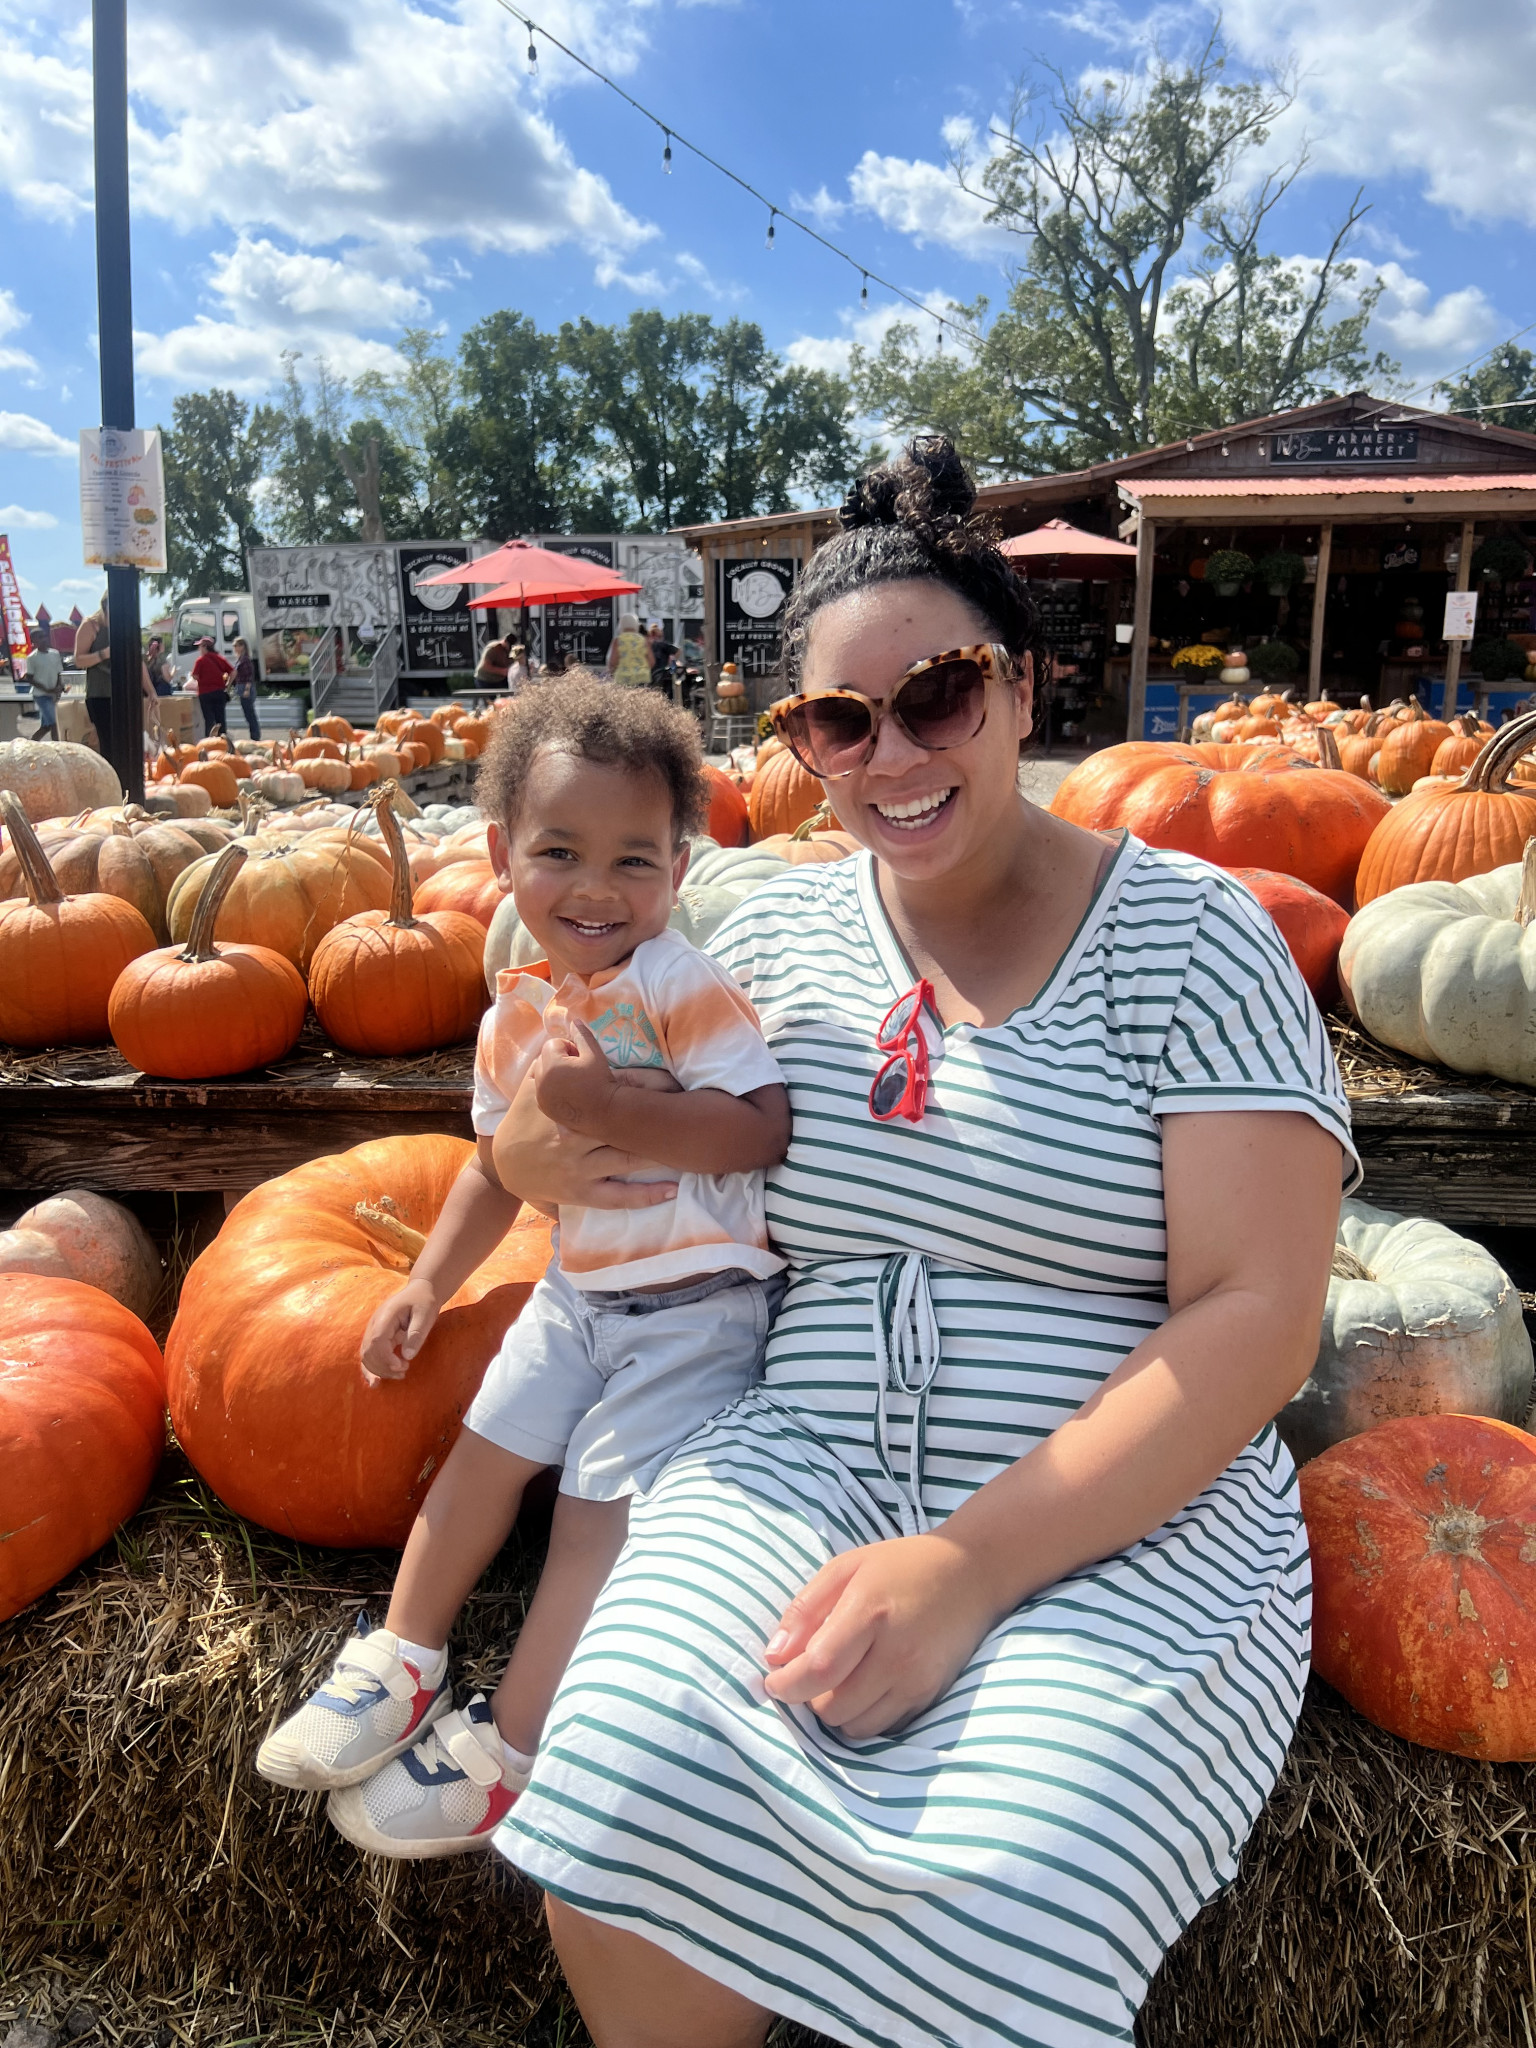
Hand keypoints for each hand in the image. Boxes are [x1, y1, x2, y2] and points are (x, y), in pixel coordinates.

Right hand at [360, 1279, 439, 1382]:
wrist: (419, 1291)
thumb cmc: (424, 1301)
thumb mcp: (426, 1314)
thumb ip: (416, 1334)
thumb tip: (407, 1356)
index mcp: (386, 1316)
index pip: (377, 1341)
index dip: (386, 1357)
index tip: (402, 1366)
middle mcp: (374, 1324)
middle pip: (369, 1351)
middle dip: (384, 1367)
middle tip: (404, 1371)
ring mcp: (373, 1330)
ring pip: (366, 1356)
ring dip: (380, 1370)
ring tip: (400, 1374)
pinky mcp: (376, 1337)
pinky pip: (368, 1355)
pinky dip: (371, 1369)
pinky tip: (376, 1382)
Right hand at [495, 1064, 678, 1209]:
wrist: (503, 1167)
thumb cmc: (525, 1119)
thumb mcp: (534, 1083)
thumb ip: (555, 1055)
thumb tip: (575, 1027)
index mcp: (570, 1107)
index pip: (614, 1090)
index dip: (647, 1084)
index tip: (675, 1079)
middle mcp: (578, 1137)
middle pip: (627, 1124)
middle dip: (660, 1117)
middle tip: (694, 1109)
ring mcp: (581, 1168)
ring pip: (628, 1159)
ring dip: (660, 1153)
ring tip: (690, 1146)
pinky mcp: (582, 1194)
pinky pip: (618, 1198)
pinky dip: (646, 1196)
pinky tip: (673, 1190)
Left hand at [533, 1021, 619, 1135]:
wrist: (604, 1112)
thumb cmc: (600, 1081)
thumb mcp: (594, 1054)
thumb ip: (581, 1035)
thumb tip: (573, 1020)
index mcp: (551, 1065)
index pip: (552, 1044)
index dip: (568, 1048)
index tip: (581, 1057)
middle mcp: (541, 1080)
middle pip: (545, 1058)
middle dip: (558, 1059)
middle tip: (577, 1069)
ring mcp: (540, 1095)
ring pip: (542, 1073)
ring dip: (554, 1072)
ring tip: (573, 1080)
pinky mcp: (543, 1106)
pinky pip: (542, 1089)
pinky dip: (550, 1087)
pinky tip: (567, 1092)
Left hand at [762, 1533, 1006, 1738]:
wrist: (970, 1573)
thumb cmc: (901, 1566)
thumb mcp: (846, 1567)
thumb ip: (806, 1609)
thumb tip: (774, 1656)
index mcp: (871, 1612)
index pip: (820, 1669)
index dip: (788, 1684)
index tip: (774, 1680)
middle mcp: (897, 1653)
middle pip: (833, 1707)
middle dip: (810, 1697)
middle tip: (811, 1673)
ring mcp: (917, 1680)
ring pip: (855, 1726)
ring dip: (836, 1711)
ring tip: (839, 1679)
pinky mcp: (930, 1696)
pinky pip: (883, 1728)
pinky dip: (863, 1716)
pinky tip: (863, 1687)